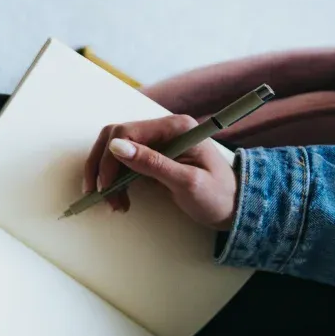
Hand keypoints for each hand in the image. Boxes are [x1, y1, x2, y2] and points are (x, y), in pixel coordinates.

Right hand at [83, 114, 237, 228]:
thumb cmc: (218, 196)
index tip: (106, 186)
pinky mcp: (152, 156)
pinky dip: (115, 182)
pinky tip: (120, 199)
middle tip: (100, 195)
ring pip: (114, 151)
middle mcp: (163, 129)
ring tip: (113, 203)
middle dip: (103, 167)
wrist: (234, 208)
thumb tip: (116, 146)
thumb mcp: (187, 182)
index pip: (127, 131)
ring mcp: (157, 142)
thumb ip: (152, 163)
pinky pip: (123, 163)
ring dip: (106, 177)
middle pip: (115, 138)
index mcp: (175, 127)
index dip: (110, 158)